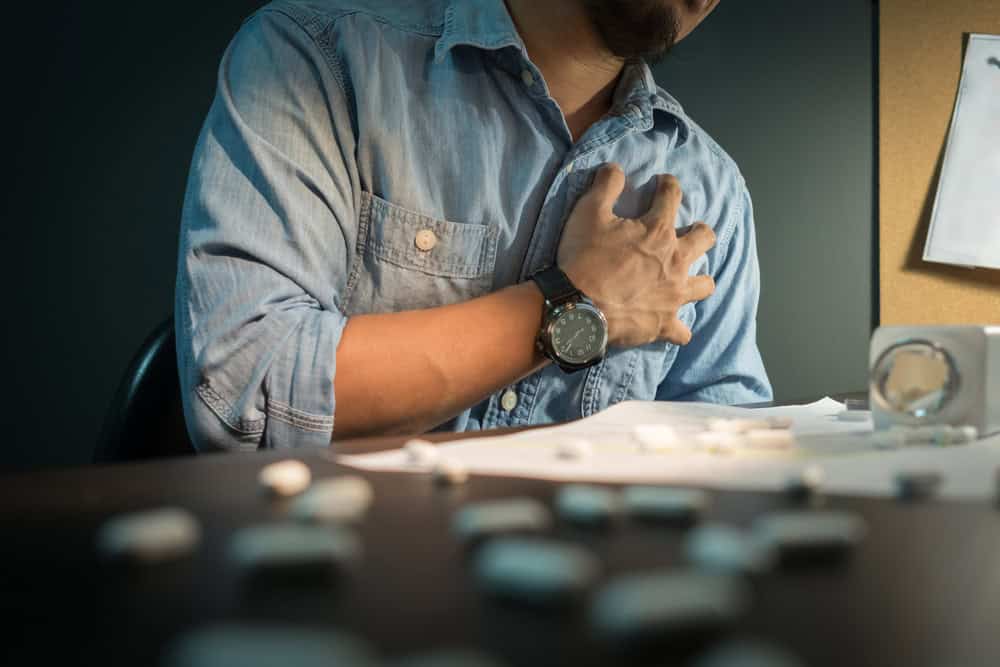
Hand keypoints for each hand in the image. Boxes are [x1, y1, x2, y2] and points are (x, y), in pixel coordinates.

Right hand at [557, 164, 715, 347]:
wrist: (576, 307)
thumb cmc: (583, 258)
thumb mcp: (587, 212)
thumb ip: (605, 186)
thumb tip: (615, 167)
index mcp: (658, 231)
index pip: (672, 196)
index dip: (667, 185)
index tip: (662, 183)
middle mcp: (675, 261)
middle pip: (705, 239)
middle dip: (699, 232)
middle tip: (687, 233)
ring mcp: (673, 296)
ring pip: (704, 285)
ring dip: (699, 280)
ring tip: (687, 279)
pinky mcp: (664, 325)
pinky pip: (683, 332)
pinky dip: (678, 329)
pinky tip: (671, 325)